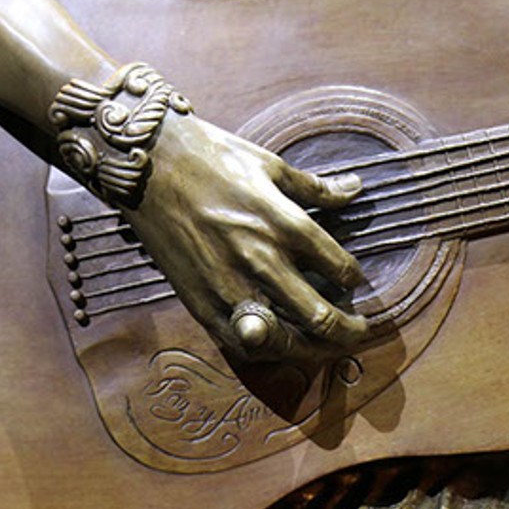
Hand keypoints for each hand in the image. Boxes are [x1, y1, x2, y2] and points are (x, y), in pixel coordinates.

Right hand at [122, 114, 370, 362]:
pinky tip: (280, 342)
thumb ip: (316, 188)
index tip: (353, 281)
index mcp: (284, 224)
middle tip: (360, 330)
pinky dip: (268, 350)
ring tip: (326, 345)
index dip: (355, 280)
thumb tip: (355, 190)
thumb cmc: (210, 158)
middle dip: (350, 330)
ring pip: (285, 341)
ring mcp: (228, 287)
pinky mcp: (200, 302)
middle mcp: (261, 261)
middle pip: (322, 318)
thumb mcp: (270, 166)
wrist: (148, 166)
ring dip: (314, 350)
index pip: (341, 270)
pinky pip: (242, 343)